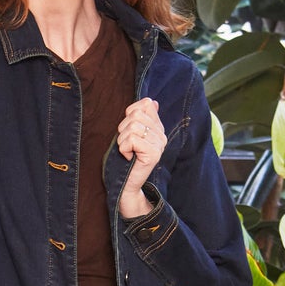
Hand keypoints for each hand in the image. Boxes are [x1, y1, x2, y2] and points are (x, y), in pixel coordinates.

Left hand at [117, 97, 166, 216]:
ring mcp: (159, 144)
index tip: (129, 130)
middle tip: (127, 144)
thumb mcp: (131, 134)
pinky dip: (124, 148)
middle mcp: (161, 135)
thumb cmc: (125, 159)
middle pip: (136, 114)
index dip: (130, 113)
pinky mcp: (154, 153)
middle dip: (123, 128)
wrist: (127, 184)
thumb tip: (151, 101)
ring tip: (128, 151)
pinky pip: (132, 139)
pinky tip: (129, 157)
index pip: (145, 104)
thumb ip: (141, 118)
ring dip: (122, 140)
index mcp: (158, 128)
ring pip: (133, 127)